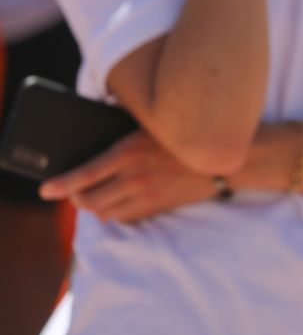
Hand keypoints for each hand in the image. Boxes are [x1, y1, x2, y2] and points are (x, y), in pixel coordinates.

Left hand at [39, 130, 214, 222]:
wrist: (225, 157)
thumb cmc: (189, 131)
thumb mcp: (154, 122)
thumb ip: (125, 124)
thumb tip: (100, 117)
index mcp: (129, 153)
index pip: (84, 174)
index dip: (60, 185)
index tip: (45, 190)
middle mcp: (134, 178)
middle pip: (89, 201)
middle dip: (76, 199)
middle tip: (74, 192)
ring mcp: (146, 196)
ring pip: (105, 212)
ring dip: (96, 206)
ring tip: (95, 196)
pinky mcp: (157, 207)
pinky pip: (125, 217)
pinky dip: (116, 212)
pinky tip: (118, 201)